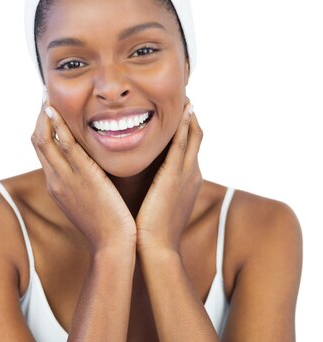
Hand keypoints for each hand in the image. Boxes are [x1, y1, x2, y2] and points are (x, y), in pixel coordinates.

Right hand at [31, 100, 136, 253]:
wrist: (113, 244)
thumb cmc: (108, 226)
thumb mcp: (90, 203)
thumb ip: (86, 185)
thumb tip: (92, 172)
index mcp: (58, 187)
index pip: (44, 152)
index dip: (44, 130)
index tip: (49, 112)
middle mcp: (55, 181)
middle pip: (38, 143)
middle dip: (39, 118)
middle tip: (45, 96)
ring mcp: (65, 178)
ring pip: (44, 141)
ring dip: (44, 115)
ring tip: (46, 94)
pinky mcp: (80, 176)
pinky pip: (64, 146)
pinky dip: (56, 126)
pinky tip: (55, 110)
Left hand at [135, 100, 202, 253]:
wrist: (156, 249)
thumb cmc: (152, 232)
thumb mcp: (158, 204)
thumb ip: (156, 188)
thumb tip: (145, 179)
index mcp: (187, 180)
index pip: (189, 146)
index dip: (187, 127)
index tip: (179, 110)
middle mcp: (192, 173)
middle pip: (196, 136)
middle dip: (191, 115)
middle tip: (184, 93)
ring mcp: (187, 174)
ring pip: (193, 135)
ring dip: (189, 114)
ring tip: (185, 94)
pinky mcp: (176, 176)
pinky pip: (182, 144)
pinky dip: (184, 126)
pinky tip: (182, 110)